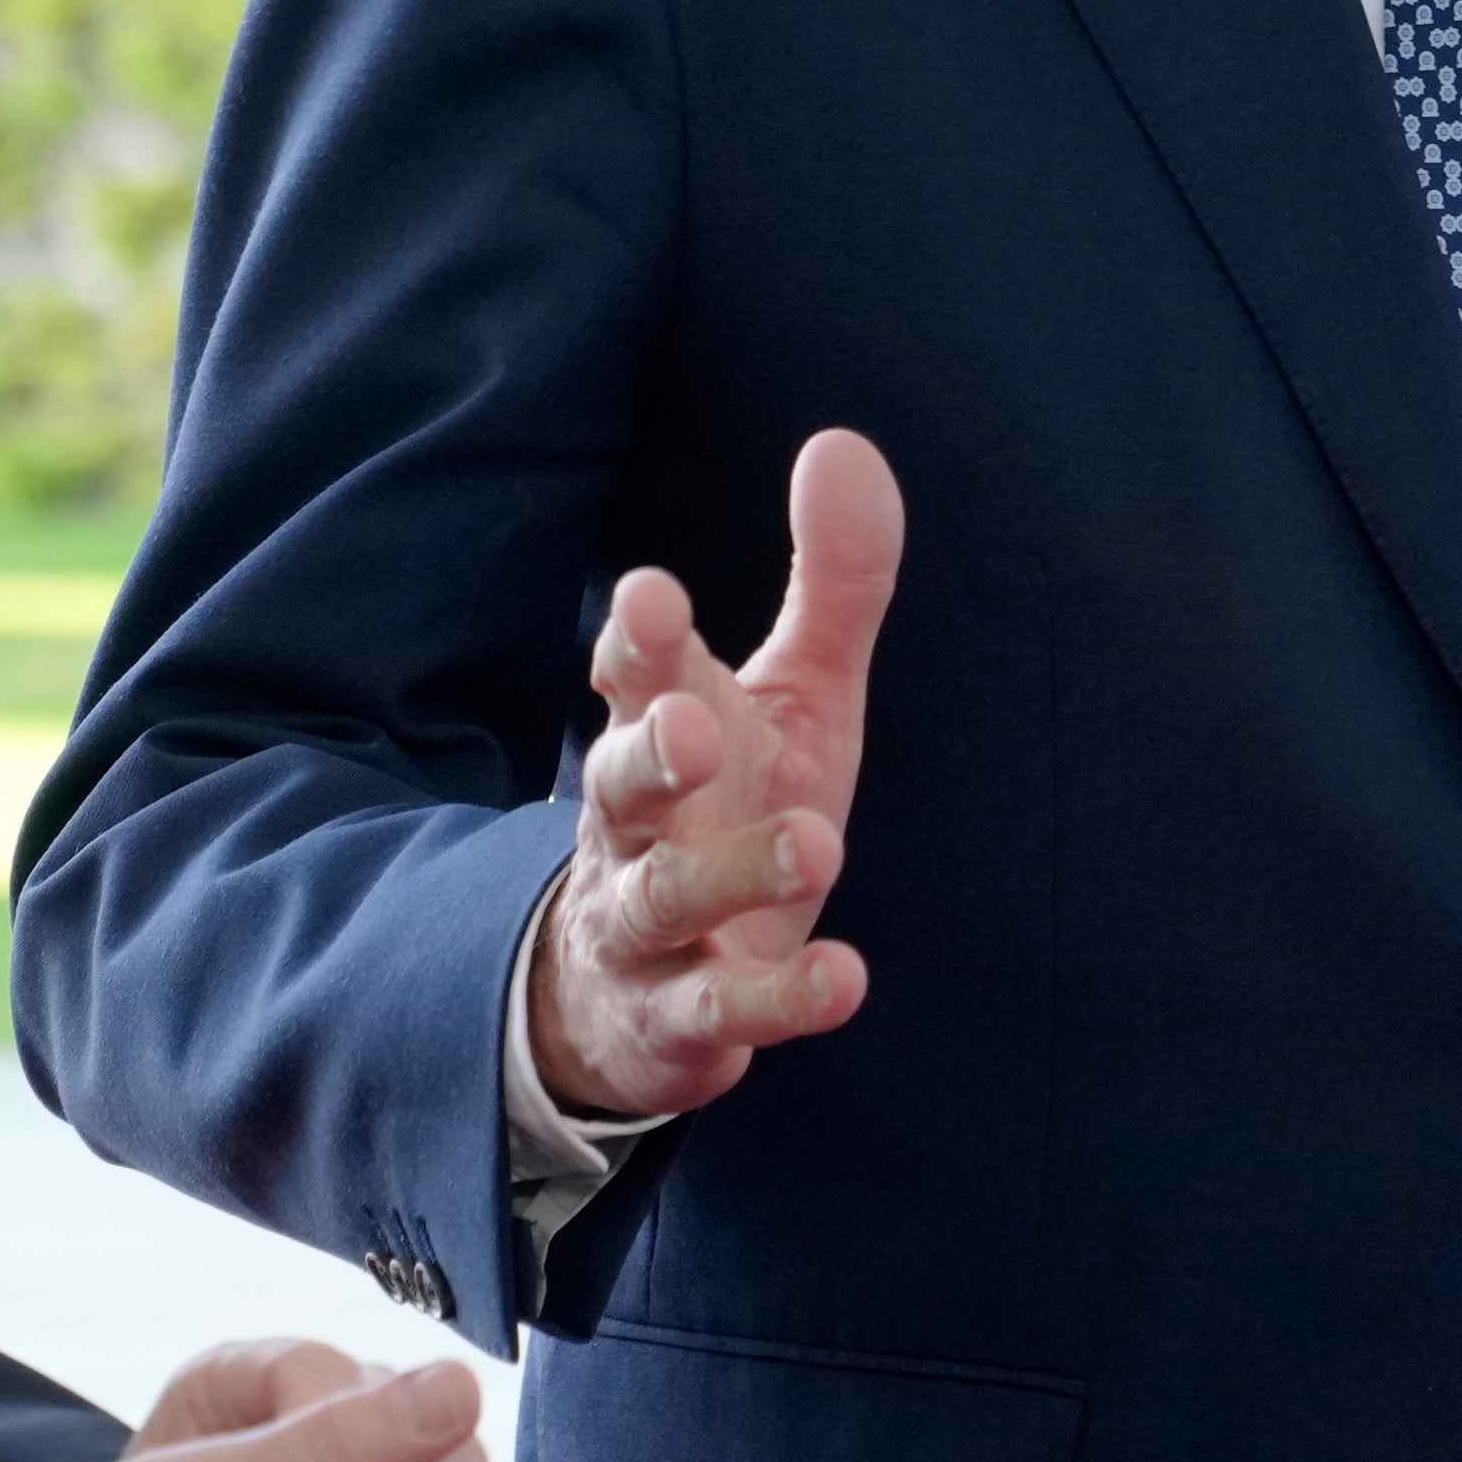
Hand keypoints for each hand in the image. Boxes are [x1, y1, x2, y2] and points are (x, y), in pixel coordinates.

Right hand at [531, 428, 904, 1124]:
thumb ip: (829, 583)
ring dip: (732, 872)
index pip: (630, 673)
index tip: (654, 597)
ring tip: (819, 846)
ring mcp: (648, 926)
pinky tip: (843, 979)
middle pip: (618, 782)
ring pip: (666, 899)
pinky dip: (775, 1000)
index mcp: (660, 726)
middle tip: (692, 727)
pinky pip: (719, 1012)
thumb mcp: (792, 697)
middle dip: (650, 752)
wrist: (632, 992)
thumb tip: (843, 441)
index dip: (637, 638)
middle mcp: (637, 824)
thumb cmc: (726, 809)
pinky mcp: (680, 1020)